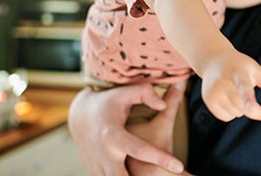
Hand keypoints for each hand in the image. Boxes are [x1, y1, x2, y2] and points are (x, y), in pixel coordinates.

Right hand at [68, 84, 184, 175]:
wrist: (81, 115)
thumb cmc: (107, 102)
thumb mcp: (124, 93)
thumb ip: (145, 93)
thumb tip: (162, 104)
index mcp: (113, 135)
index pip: (140, 150)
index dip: (160, 159)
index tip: (179, 167)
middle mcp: (104, 154)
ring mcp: (98, 165)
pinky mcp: (95, 171)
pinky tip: (134, 175)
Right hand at [199, 49, 260, 121]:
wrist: (213, 60)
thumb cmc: (239, 66)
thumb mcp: (256, 68)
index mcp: (238, 73)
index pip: (244, 87)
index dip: (248, 100)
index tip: (251, 108)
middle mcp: (223, 83)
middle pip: (243, 107)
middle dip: (253, 108)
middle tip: (254, 101)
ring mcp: (214, 92)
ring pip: (237, 113)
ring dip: (241, 108)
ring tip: (235, 91)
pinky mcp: (208, 101)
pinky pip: (227, 117)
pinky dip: (231, 111)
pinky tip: (227, 97)